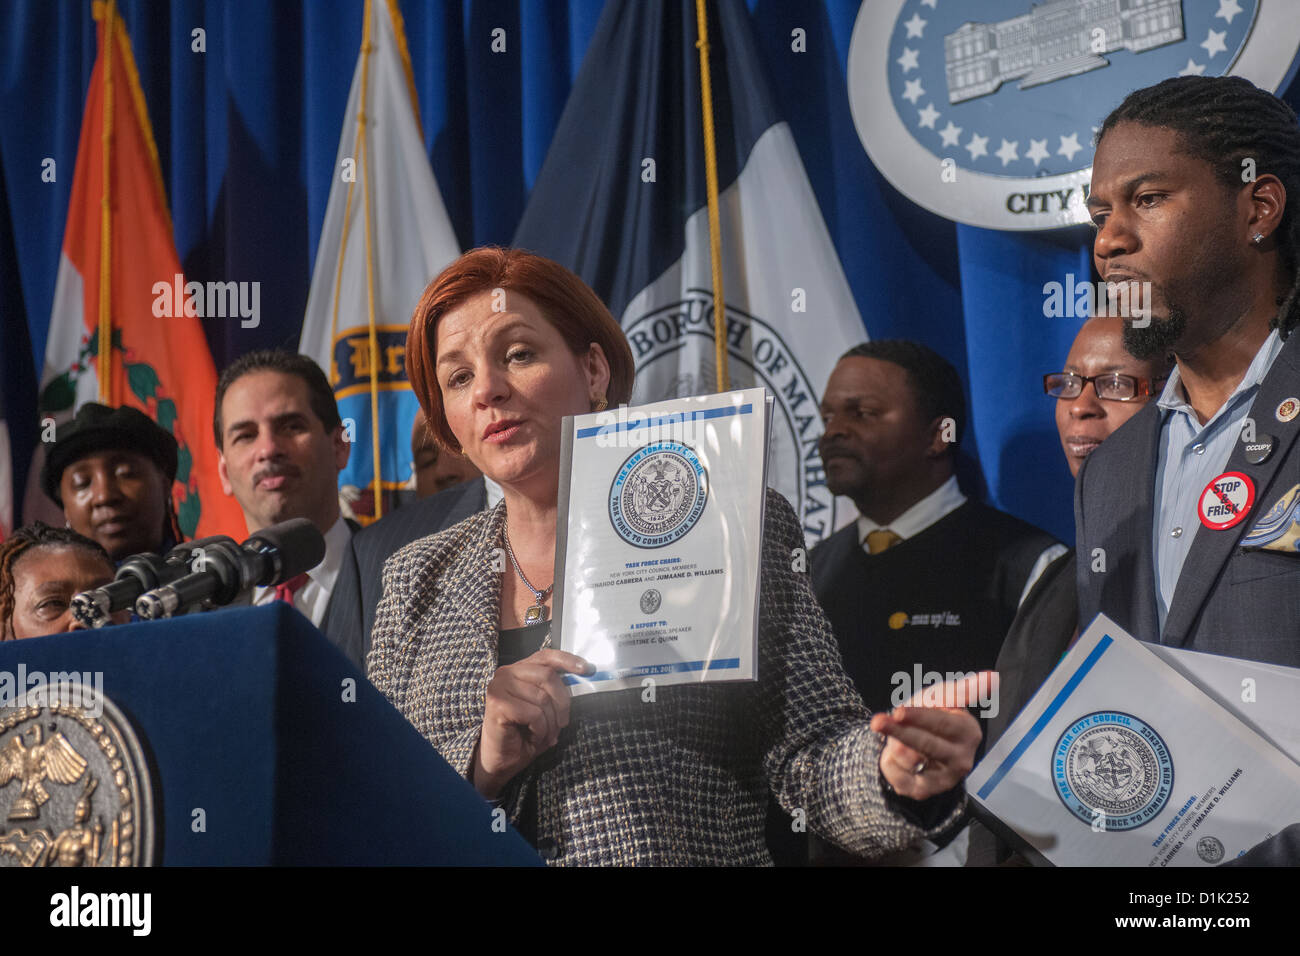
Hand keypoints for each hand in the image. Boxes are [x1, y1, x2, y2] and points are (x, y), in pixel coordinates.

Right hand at [472, 648, 592, 798]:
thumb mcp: (545, 708)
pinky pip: (534, 714)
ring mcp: (499, 687)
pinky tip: (533, 736)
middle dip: (562, 703)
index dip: (568, 660)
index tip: (587, 669)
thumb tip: (583, 674)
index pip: (546, 656)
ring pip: (543, 698)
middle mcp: (506, 673)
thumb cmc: (523, 734)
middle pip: (549, 676)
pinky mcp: (498, 704)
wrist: (501, 761)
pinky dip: (540, 730)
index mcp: (518, 670)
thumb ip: (557, 690)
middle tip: (562, 723)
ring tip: (544, 734)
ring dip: (550, 722)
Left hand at [871, 671, 991, 800]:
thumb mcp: (944, 697)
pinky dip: (889, 762)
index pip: (941, 723)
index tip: (899, 711)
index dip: (919, 717)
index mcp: (968, 732)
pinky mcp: (925, 792)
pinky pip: (899, 778)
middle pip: (926, 744)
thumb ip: (963, 689)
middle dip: (899, 732)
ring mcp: (945, 779)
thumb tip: (991, 676)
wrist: (921, 745)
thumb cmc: (935, 714)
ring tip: (898, 736)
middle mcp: (962, 760)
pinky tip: (895, 755)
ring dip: (893, 744)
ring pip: (909, 760)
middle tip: (877, 722)